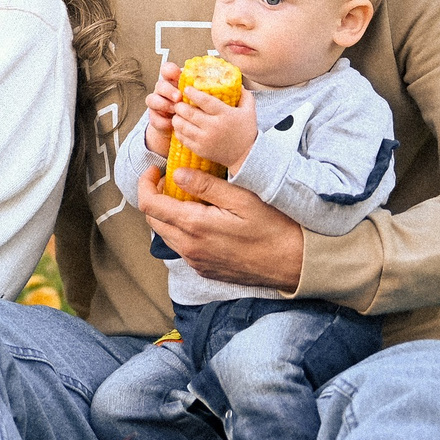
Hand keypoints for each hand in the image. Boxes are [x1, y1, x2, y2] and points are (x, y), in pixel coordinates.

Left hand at [136, 169, 305, 292]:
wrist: (294, 265)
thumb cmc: (274, 228)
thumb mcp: (242, 198)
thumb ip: (206, 185)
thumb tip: (178, 174)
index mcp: (194, 226)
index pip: (149, 205)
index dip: (145, 183)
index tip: (156, 170)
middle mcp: (189, 248)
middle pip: (153, 220)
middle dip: (155, 196)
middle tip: (172, 180)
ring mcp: (196, 261)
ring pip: (166, 234)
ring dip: (168, 214)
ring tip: (188, 196)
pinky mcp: (204, 269)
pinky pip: (181, 247)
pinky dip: (182, 229)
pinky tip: (202, 218)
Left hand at [171, 85, 257, 170]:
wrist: (246, 156)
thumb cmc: (246, 130)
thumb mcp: (249, 110)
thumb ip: (244, 95)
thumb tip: (238, 82)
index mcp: (225, 115)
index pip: (205, 101)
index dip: (193, 93)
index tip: (186, 88)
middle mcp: (213, 127)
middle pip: (189, 113)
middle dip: (180, 106)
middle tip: (178, 102)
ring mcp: (205, 140)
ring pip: (183, 126)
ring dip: (177, 118)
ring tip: (177, 113)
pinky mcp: (200, 150)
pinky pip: (183, 139)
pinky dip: (178, 131)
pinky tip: (180, 126)